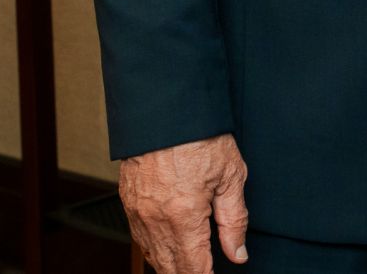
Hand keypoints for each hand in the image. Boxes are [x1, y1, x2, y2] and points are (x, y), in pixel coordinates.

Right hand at [119, 133, 249, 271]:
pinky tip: (166, 250)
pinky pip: (139, 238)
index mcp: (184, 216)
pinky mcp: (128, 201)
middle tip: (203, 272)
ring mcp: (138, 211)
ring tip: (188, 268)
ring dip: (170, 266)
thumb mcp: (231, 176)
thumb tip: (238, 253)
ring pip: (152, 256)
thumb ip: (234, 220)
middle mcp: (156, 219)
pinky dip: (153, 249)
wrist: (165, 108)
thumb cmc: (201, 136)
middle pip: (171, 267)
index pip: (194, 268)